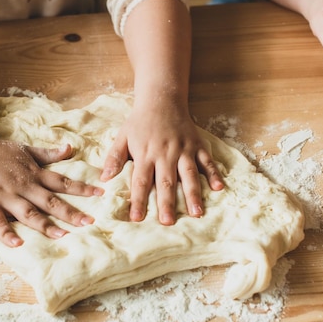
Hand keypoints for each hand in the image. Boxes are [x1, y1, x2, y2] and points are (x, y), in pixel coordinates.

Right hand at [0, 130, 102, 246]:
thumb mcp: (25, 149)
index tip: (101, 194)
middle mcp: (23, 185)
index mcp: (33, 174)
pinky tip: (17, 244)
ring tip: (62, 236)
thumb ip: (48, 154)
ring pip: (28, 213)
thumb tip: (70, 148)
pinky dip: (6, 233)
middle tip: (89, 223)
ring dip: (46, 225)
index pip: (63, 182)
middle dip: (70, 212)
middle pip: (50, 201)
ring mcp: (5, 195)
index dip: (82, 189)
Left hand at [100, 103, 223, 224]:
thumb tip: (104, 179)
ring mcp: (184, 150)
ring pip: (189, 175)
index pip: (141, 181)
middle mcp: (166, 154)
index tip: (137, 218)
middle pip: (166, 182)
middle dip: (167, 203)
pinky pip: (207, 161)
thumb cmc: (140, 122)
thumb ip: (114, 157)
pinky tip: (219, 188)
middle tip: (167, 222)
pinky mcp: (197, 145)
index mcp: (146, 154)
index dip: (139, 200)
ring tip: (196, 213)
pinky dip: (214, 174)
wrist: (162, 99)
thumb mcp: (122, 136)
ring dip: (192, 194)